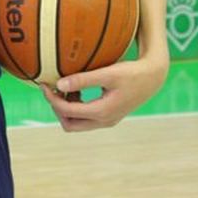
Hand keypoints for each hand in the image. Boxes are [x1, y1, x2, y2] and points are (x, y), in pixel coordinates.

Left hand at [42, 55, 168, 131]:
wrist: (153, 77)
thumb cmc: (132, 73)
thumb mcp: (107, 73)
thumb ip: (83, 80)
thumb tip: (59, 84)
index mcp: (102, 112)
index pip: (67, 111)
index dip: (51, 98)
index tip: (44, 83)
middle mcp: (104, 121)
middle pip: (69, 124)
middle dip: (57, 108)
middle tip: (51, 90)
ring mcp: (107, 121)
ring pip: (77, 123)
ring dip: (67, 108)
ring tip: (65, 87)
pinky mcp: (109, 116)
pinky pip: (86, 118)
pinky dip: (77, 107)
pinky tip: (77, 89)